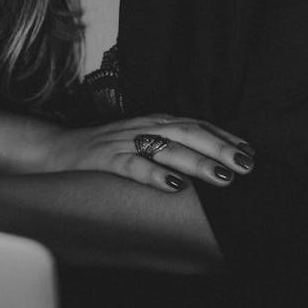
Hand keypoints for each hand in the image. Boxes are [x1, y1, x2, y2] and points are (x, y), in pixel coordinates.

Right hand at [45, 114, 254, 192]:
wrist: (57, 149)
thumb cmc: (106, 151)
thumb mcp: (141, 142)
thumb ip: (170, 147)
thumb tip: (209, 164)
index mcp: (154, 122)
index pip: (196, 125)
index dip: (223, 137)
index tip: (250, 152)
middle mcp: (143, 127)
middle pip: (187, 133)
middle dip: (219, 148)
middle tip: (245, 165)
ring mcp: (123, 141)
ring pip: (165, 148)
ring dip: (197, 162)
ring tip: (223, 177)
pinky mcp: (104, 159)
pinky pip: (132, 166)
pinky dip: (154, 175)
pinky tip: (173, 186)